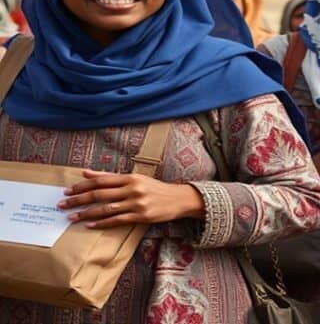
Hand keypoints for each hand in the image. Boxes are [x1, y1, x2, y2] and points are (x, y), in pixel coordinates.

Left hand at [58, 169, 204, 228]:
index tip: (67, 191)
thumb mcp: (135, 179)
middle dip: (78, 200)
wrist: (179, 199)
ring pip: (105, 209)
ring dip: (86, 214)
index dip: (82, 186)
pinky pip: (117, 220)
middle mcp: (132, 189)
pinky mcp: (141, 216)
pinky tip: (90, 225)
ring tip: (71, 218)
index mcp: (130, 178)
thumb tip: (86, 172)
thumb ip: (111, 176)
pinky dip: (102, 223)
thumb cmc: (155, 188)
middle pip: (99, 194)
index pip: (101, 180)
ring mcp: (137, 203)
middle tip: (62, 205)